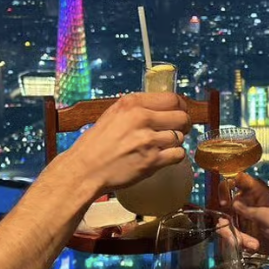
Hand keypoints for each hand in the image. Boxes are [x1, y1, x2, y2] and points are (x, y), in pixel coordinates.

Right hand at [65, 92, 191, 191]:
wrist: (85, 170)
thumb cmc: (96, 144)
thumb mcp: (113, 114)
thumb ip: (135, 108)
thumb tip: (159, 107)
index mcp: (132, 104)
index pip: (172, 98)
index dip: (181, 106)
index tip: (180, 111)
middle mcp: (142, 118)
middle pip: (182, 117)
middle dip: (183, 124)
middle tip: (178, 129)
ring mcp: (148, 141)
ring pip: (180, 137)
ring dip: (175, 142)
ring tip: (163, 145)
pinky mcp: (152, 161)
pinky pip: (178, 154)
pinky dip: (175, 156)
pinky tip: (165, 156)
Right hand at [231, 172, 268, 257]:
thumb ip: (253, 211)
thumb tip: (233, 203)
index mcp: (257, 191)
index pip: (239, 180)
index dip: (228, 185)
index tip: (225, 201)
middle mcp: (246, 200)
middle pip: (225, 200)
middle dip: (226, 216)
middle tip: (227, 226)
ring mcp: (242, 215)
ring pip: (225, 220)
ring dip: (235, 234)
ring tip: (251, 243)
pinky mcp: (240, 229)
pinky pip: (230, 233)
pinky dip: (238, 241)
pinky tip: (253, 246)